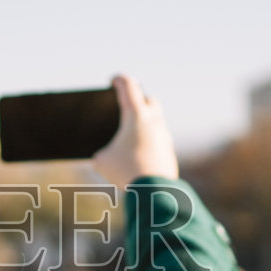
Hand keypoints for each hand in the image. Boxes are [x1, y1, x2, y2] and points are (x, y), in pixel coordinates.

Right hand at [91, 74, 178, 191]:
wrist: (154, 190)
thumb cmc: (125, 170)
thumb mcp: (102, 160)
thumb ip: (103, 152)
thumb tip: (107, 156)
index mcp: (136, 115)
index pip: (129, 86)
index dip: (119, 80)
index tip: (113, 80)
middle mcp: (154, 122)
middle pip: (149, 100)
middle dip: (139, 99)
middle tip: (128, 103)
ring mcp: (163, 136)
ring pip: (156, 121)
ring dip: (145, 122)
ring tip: (132, 131)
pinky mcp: (168, 152)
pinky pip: (158, 140)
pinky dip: (149, 140)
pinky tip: (140, 150)